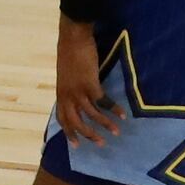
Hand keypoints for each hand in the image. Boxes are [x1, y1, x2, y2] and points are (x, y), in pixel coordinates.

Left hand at [54, 19, 123, 146]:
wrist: (73, 38)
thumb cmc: (70, 54)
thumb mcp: (66, 75)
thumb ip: (71, 88)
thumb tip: (78, 98)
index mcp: (61, 93)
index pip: (63, 118)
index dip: (69, 133)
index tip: (76, 146)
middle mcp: (67, 95)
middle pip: (75, 121)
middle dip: (88, 135)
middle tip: (100, 144)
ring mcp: (78, 90)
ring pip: (91, 115)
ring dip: (104, 125)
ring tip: (116, 133)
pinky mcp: (90, 84)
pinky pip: (103, 102)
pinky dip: (113, 109)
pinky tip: (123, 115)